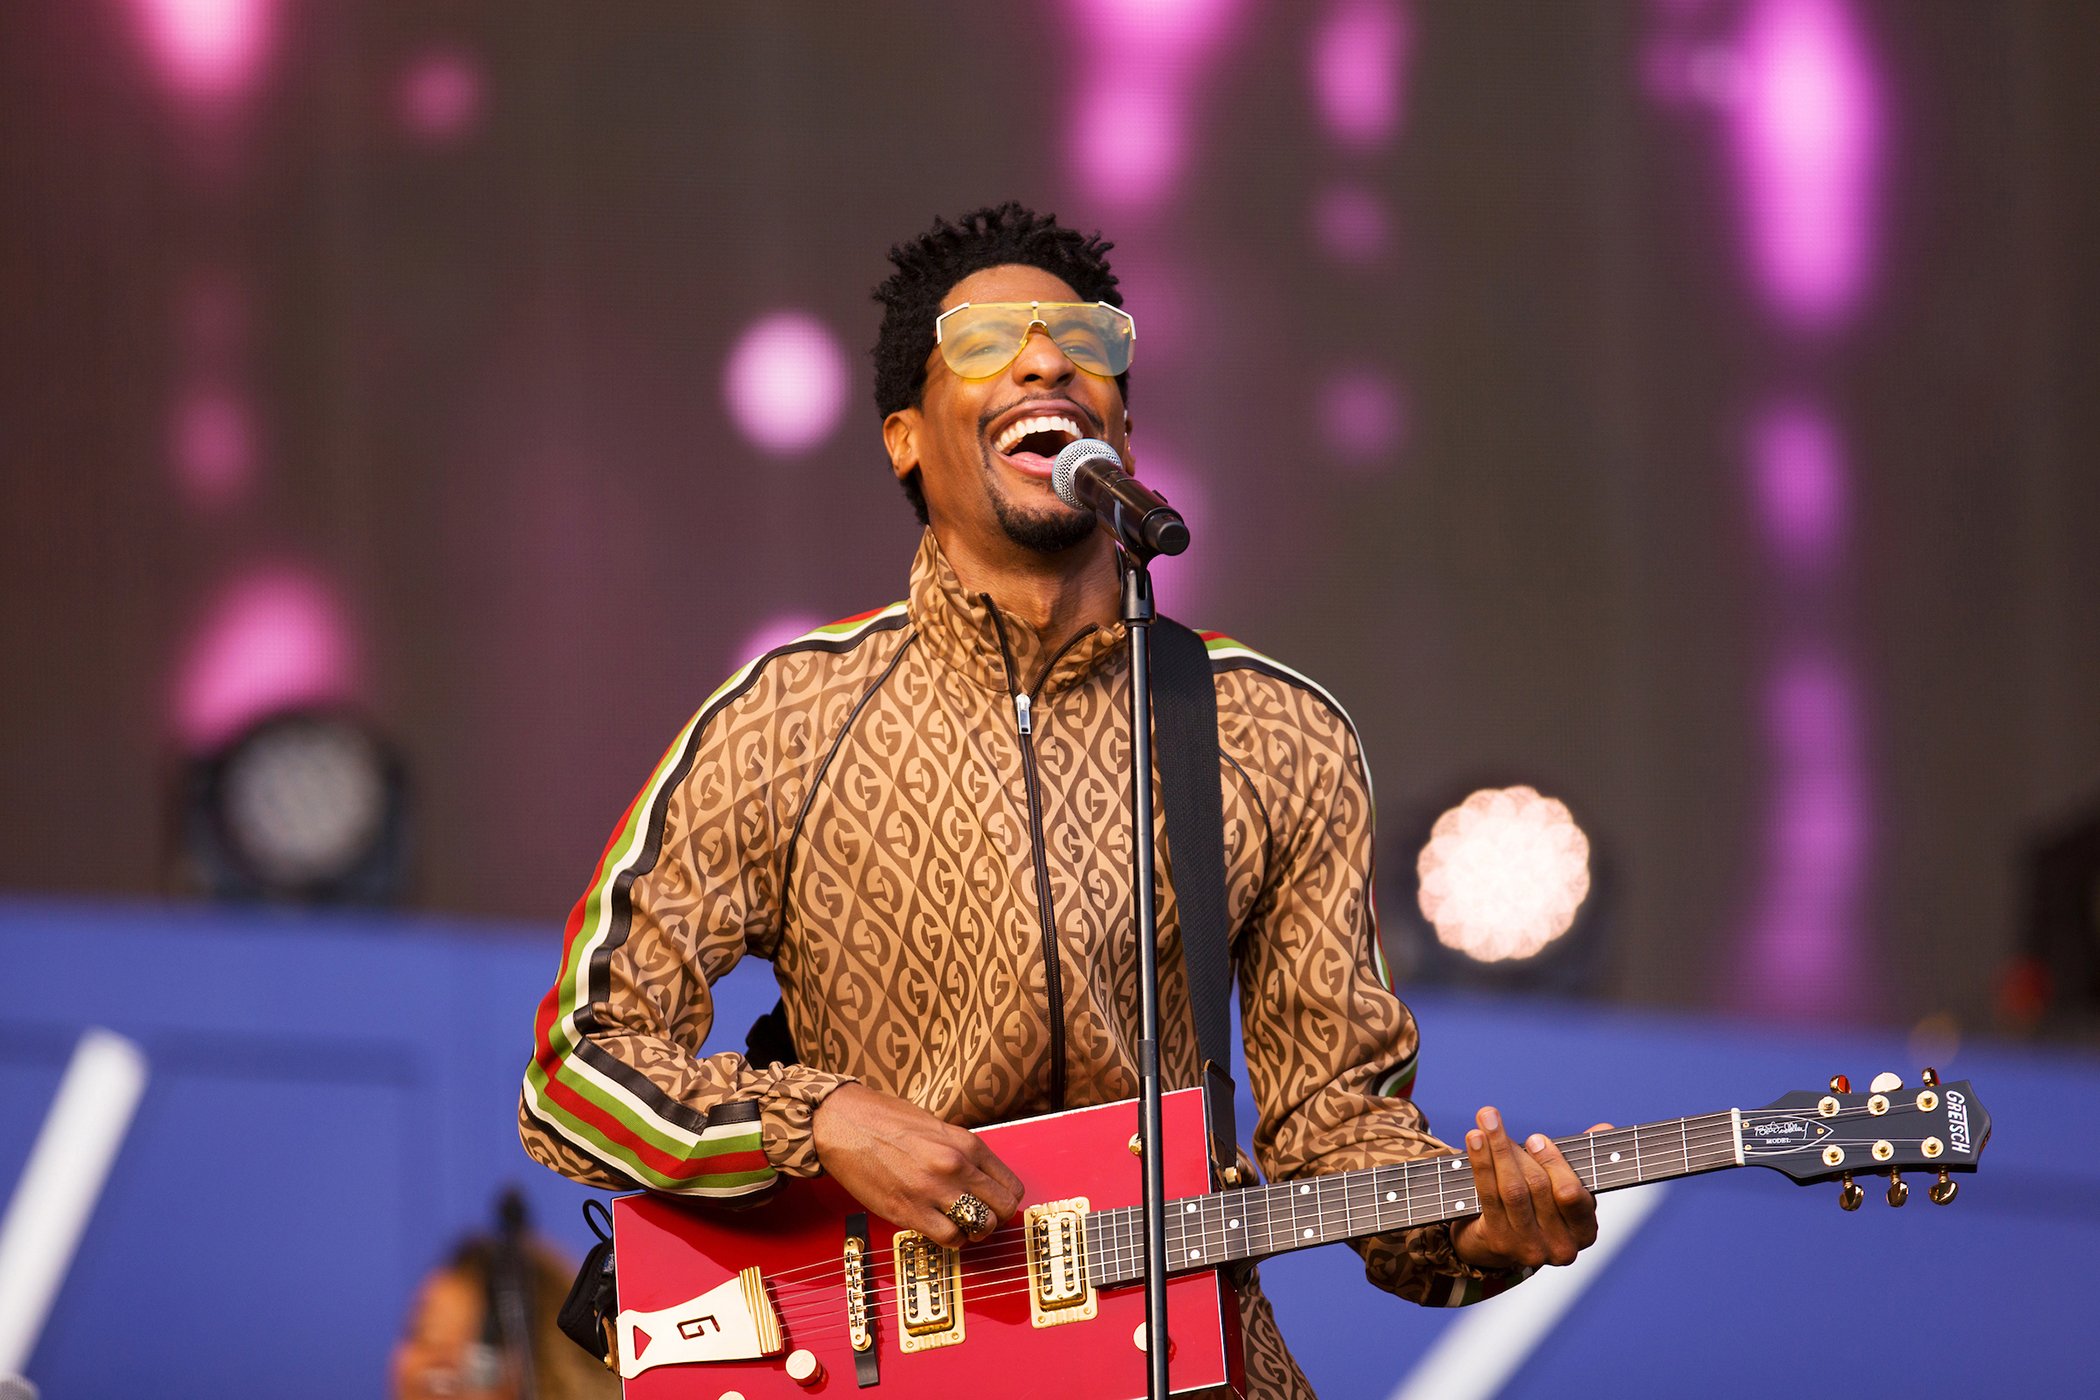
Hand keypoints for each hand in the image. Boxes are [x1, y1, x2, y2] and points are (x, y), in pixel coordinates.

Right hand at [811, 1083, 1024, 1247]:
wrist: (845, 1123)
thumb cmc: (885, 1120)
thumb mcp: (937, 1127)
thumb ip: (962, 1152)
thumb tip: (981, 1177)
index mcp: (966, 1143)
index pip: (1011, 1185)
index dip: (1007, 1199)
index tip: (997, 1203)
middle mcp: (955, 1167)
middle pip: (1003, 1209)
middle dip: (996, 1217)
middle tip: (982, 1216)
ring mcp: (933, 1191)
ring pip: (981, 1227)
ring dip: (974, 1231)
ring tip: (961, 1224)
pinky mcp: (909, 1212)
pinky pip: (949, 1238)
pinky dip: (951, 1239)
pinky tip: (940, 1228)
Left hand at [1449, 1107, 1611, 1270]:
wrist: (1503, 1242)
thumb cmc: (1541, 1206)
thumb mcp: (1565, 1186)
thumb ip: (1582, 1158)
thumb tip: (1603, 1128)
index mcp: (1584, 1231)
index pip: (1571, 1194)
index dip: (1553, 1163)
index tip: (1535, 1138)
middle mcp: (1561, 1246)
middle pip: (1537, 1186)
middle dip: (1516, 1148)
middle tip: (1494, 1118)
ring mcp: (1529, 1248)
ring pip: (1512, 1190)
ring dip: (1495, 1149)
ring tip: (1485, 1120)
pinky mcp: (1499, 1242)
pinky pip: (1489, 1196)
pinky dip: (1481, 1164)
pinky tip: (1475, 1139)